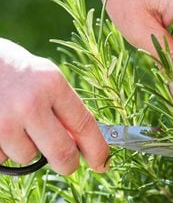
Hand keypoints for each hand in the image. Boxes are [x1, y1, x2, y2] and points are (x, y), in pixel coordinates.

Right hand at [0, 38, 108, 174]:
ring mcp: (5, 120)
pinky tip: (2, 126)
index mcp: (53, 84)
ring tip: (19, 124)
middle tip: (68, 163)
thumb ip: (63, 106)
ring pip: (29, 156)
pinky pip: (4, 156)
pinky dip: (6, 148)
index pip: (84, 124)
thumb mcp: (45, 78)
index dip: (97, 148)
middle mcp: (31, 103)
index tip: (103, 162)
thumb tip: (79, 140)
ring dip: (29, 148)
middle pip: (62, 152)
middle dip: (69, 164)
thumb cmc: (15, 69)